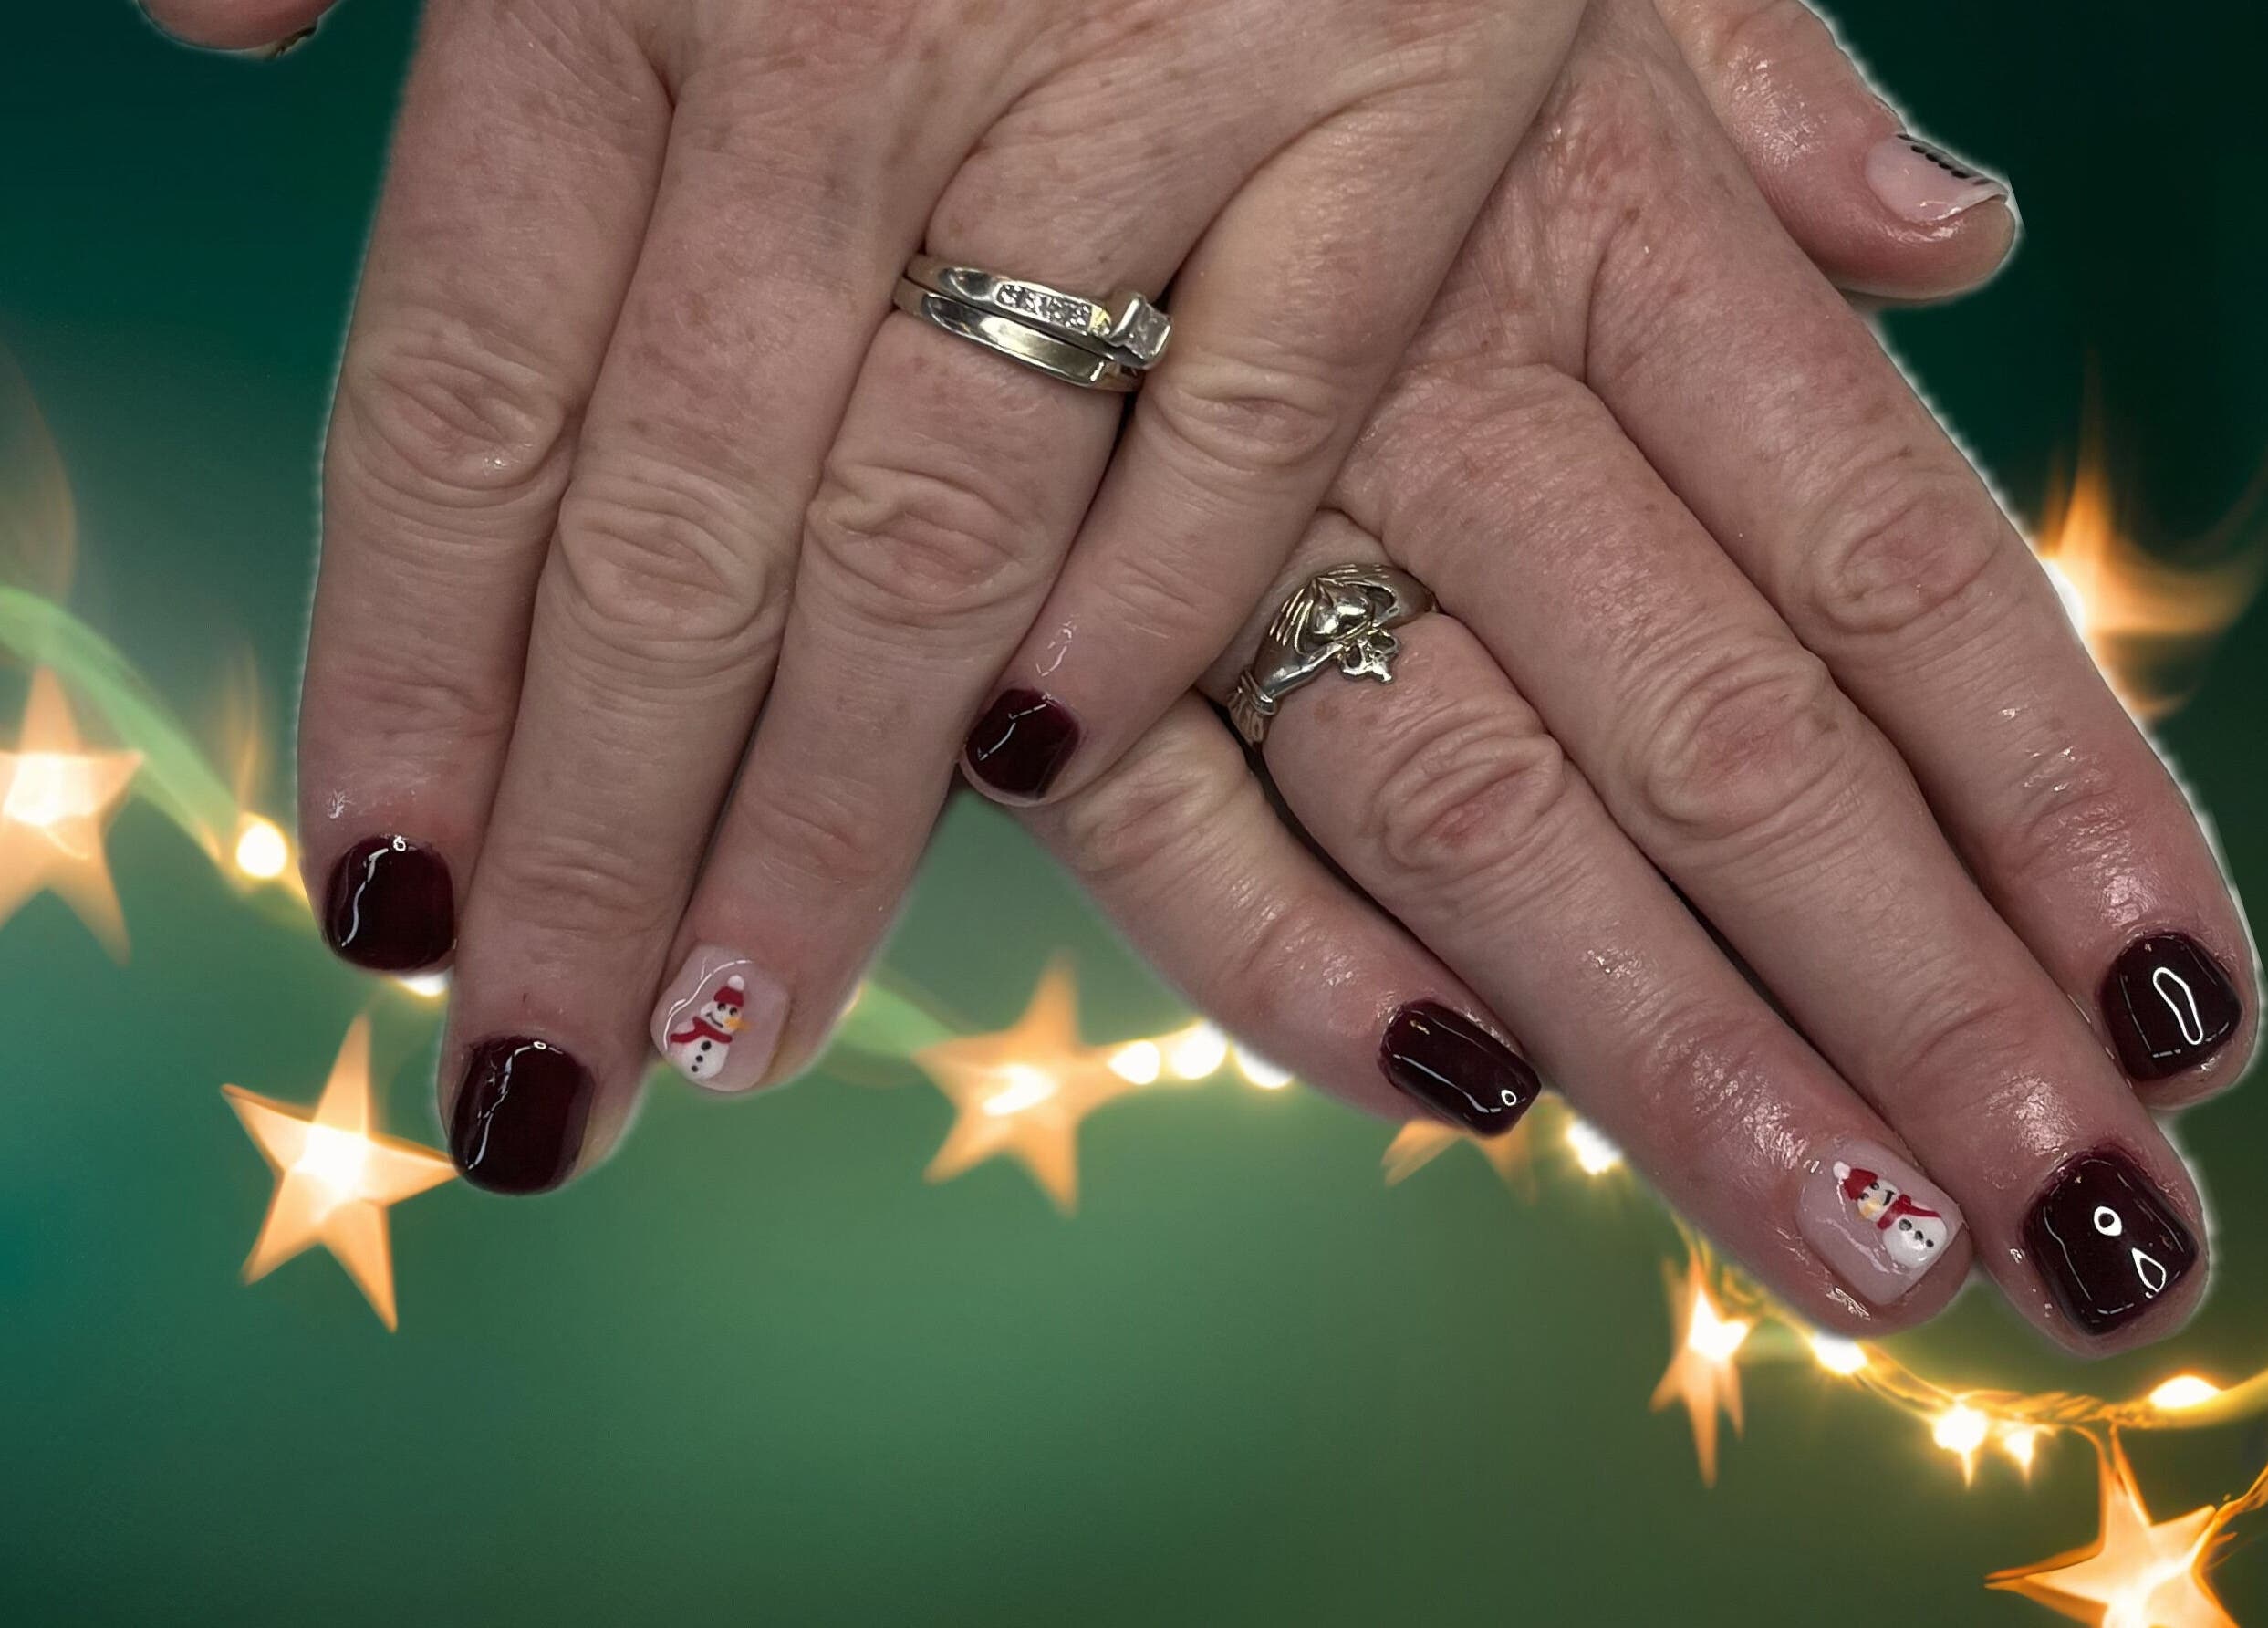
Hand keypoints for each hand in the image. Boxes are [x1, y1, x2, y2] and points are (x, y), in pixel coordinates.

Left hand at [152, 0, 1601, 1188]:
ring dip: (837, 811)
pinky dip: (1165, 591)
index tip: (377, 909)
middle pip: (681, 535)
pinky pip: (1267, 405)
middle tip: (536, 1091)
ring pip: (946, 525)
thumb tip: (192, 31)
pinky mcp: (1409, 93)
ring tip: (738, 1025)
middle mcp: (855, 45)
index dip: (407, 672)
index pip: (462, 394)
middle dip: (593, 838)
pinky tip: (1055, 775)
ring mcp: (1146, 75)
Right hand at [1021, 0, 2250, 1351]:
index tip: (2190, 1005)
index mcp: (1596, 210)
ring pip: (1482, 816)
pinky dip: (1300, 972)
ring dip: (1678, 1051)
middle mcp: (1438, 380)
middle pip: (1722, 735)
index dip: (2055, 787)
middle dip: (1916, 1000)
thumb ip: (1749, 89)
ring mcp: (1220, 520)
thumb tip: (1958, 230)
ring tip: (1858, 1248)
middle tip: (2081, 1233)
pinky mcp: (1033, 622)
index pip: (1886, 547)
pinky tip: (1467, 1101)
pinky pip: (1170, 825)